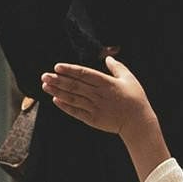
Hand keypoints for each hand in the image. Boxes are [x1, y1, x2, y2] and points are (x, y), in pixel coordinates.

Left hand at [41, 56, 172, 181]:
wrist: (137, 123)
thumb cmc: (135, 99)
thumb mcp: (129, 79)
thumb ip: (117, 67)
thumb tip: (107, 58)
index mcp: (107, 83)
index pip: (84, 74)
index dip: (70, 70)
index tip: (57, 66)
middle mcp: (98, 95)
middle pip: (75, 86)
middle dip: (58, 80)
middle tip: (44, 75)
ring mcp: (94, 108)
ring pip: (72, 98)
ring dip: (58, 91)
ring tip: (45, 85)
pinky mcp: (93, 119)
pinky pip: (76, 112)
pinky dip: (65, 106)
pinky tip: (55, 100)